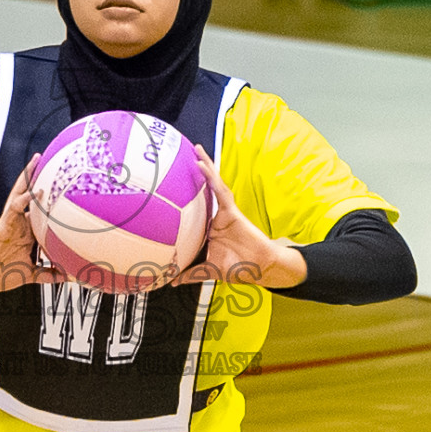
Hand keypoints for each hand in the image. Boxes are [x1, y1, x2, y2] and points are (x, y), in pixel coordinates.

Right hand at [0, 154, 64, 292]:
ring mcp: (13, 221)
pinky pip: (14, 207)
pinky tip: (35, 191)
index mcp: (27, 232)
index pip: (41, 212)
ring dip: (28, 177)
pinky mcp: (5, 224)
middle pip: (30, 195)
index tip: (65, 189)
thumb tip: (67, 276)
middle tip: (49, 161)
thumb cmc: (1, 273)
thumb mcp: (30, 274)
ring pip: (20, 193)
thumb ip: (48, 273)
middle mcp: (20, 223)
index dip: (51, 201)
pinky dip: (25, 199)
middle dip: (38, 178)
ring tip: (37, 160)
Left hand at [174, 145, 307, 287]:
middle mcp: (217, 216)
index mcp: (210, 227)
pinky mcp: (232, 211)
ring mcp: (225, 212)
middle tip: (187, 152)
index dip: (189, 192)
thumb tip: (172, 280)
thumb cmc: (238, 267)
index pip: (197, 206)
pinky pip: (221, 192)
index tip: (174, 181)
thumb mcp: (208, 270)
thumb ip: (191, 273)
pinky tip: (202, 166)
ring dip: (206, 166)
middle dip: (199, 170)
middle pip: (205, 189)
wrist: (258, 269)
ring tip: (196, 151)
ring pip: (214, 184)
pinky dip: (211, 179)